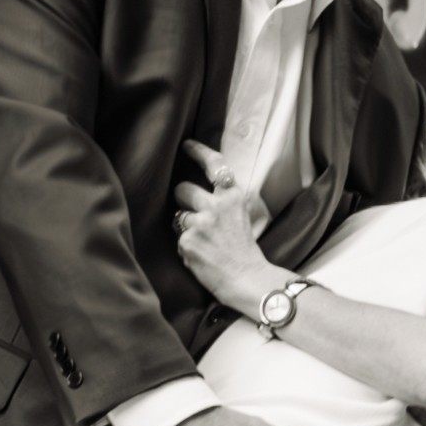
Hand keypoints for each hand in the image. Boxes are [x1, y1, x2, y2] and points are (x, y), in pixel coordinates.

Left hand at [173, 145, 280, 309]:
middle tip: (194, 216)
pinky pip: (178, 238)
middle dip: (183, 200)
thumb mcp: (240, 216)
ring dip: (184, 226)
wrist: (248, 279)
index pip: (214, 164)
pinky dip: (185, 247)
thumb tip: (195, 192)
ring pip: (177, 215)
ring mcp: (200, 223)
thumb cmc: (244, 251)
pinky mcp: (187, 241)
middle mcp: (216, 205)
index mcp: (233, 196)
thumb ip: (222, 201)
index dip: (198, 152)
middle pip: (183, 189)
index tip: (186, 145)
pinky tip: (201, 256)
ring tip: (203, 242)